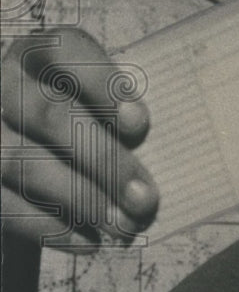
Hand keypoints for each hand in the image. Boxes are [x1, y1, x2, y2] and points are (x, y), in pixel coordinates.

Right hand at [1, 28, 158, 252]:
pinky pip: (4, 205)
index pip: (63, 49)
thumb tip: (168, 154)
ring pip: (24, 164)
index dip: (102, 83)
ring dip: (82, 200)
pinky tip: (88, 242)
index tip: (141, 124)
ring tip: (125, 227)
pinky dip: (49, 228)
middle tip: (145, 199)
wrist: (29, 153)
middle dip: (103, 160)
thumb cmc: (82, 123)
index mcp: (36, 53)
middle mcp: (0, 84)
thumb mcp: (97, 106)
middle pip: (49, 115)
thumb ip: (121, 116)